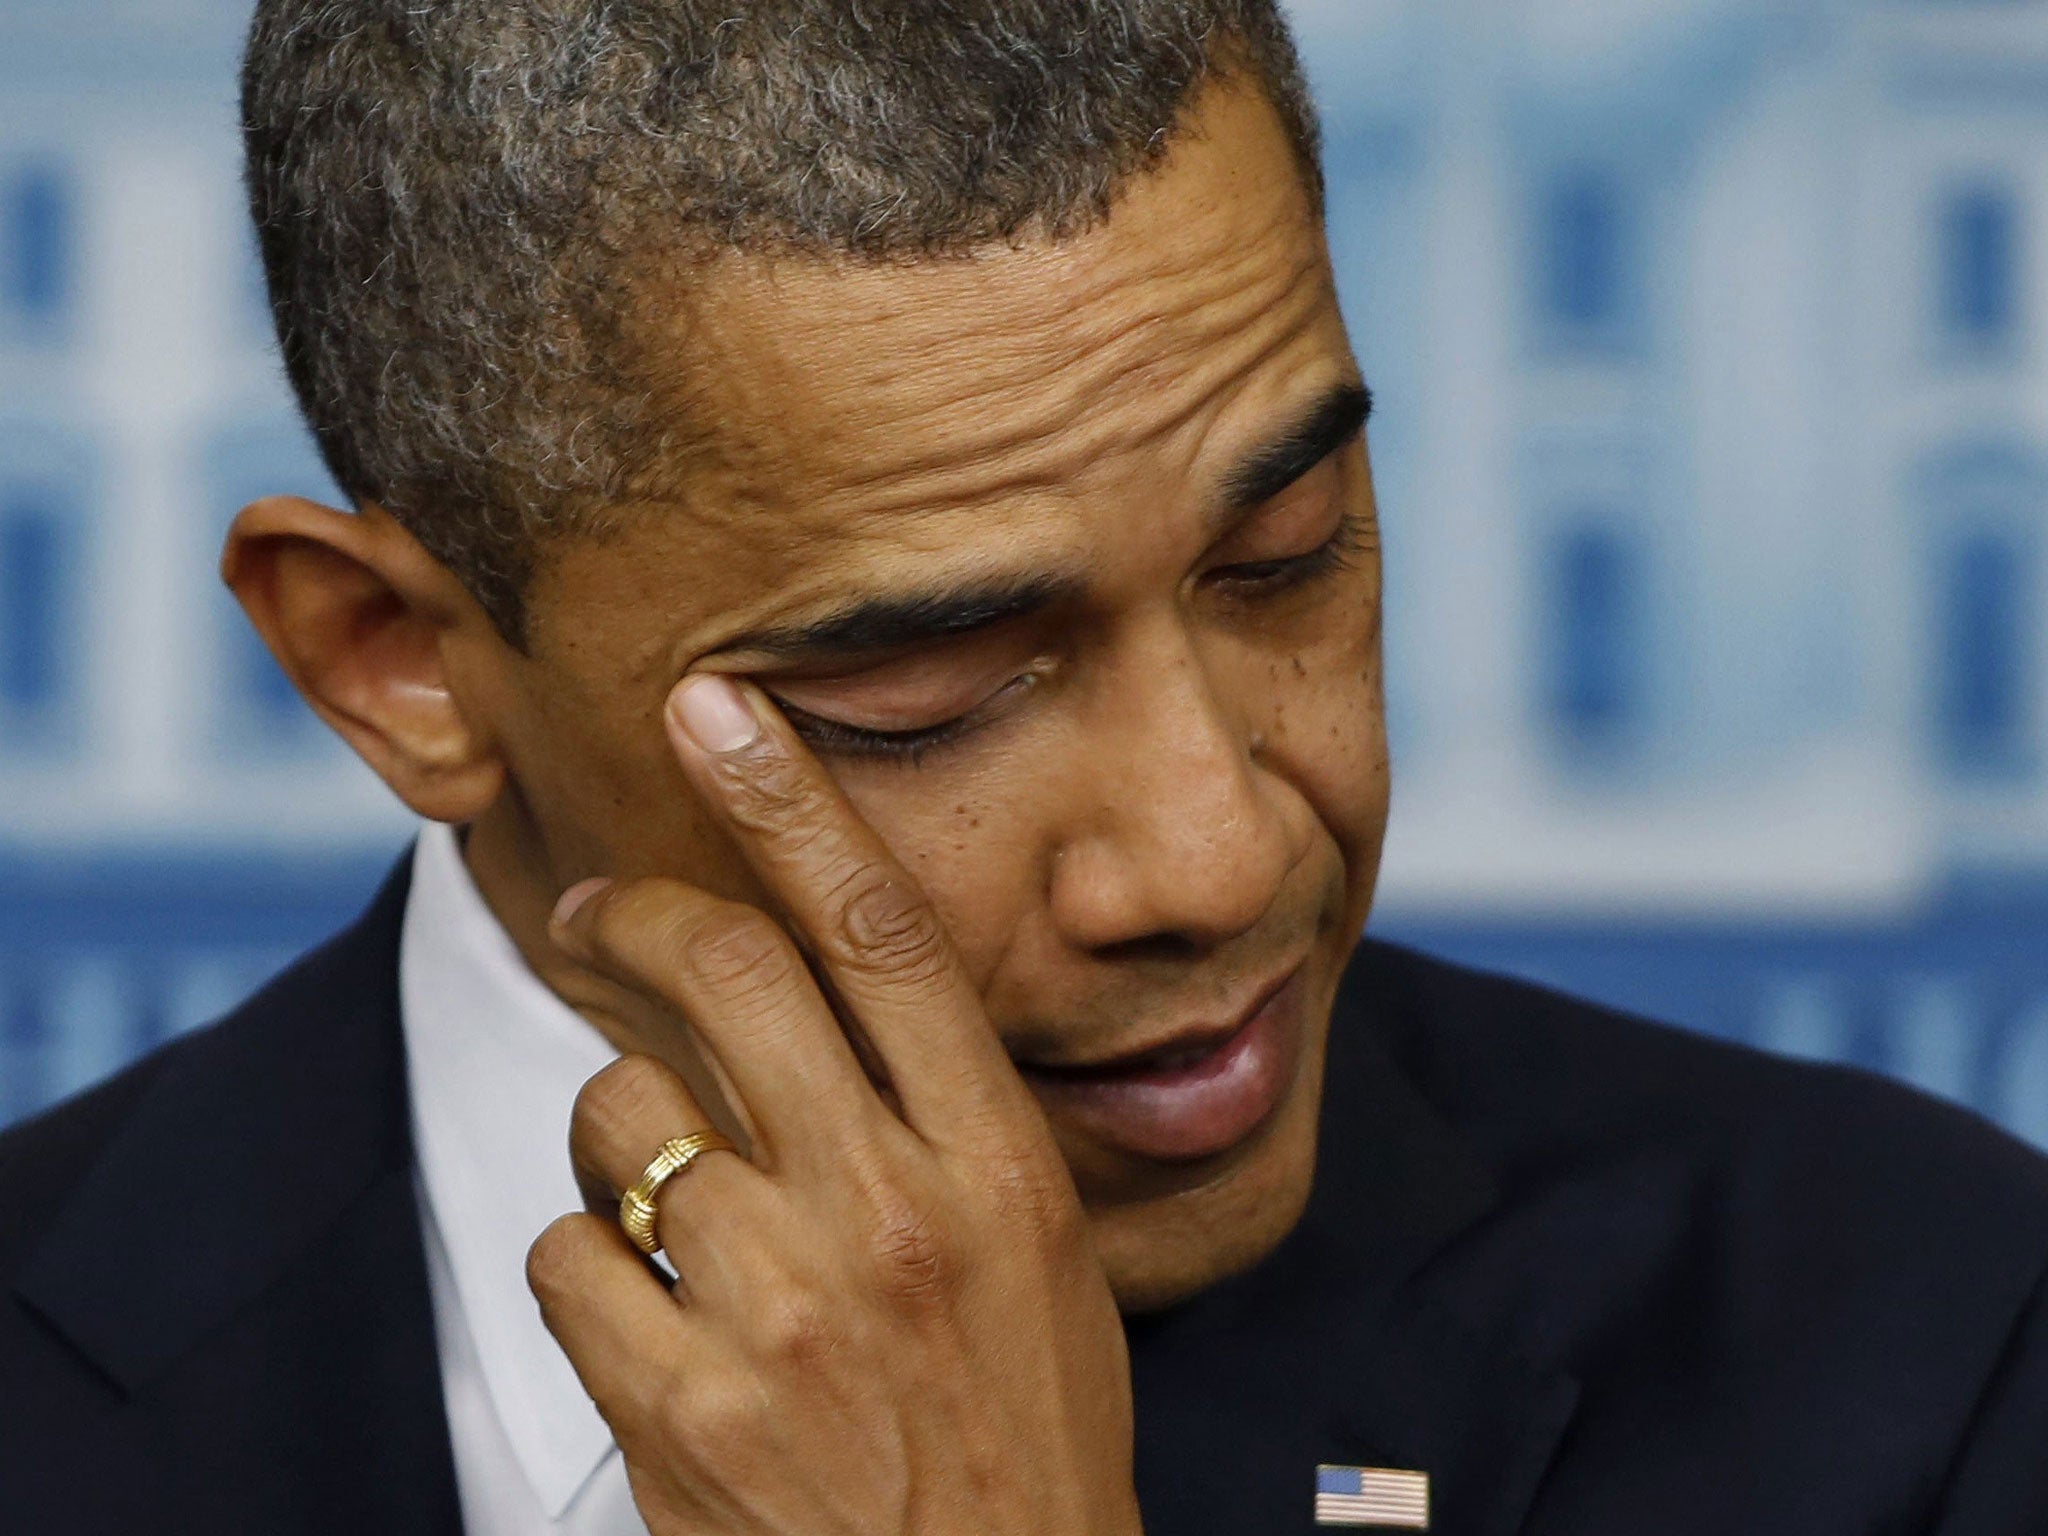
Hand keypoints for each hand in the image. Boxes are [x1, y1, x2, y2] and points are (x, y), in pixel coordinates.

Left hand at [525, 674, 1141, 1535]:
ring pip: (623, 1114)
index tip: (722, 709)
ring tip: (660, 1193)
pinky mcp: (682, 1409)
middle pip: (731, 976)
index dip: (791, 799)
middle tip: (601, 911)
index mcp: (997, 1167)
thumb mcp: (1044, 1259)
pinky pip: (567, 1253)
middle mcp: (891, 1216)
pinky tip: (643, 1309)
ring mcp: (780, 1312)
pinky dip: (585, 1258)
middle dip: (642, 915)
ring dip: (619, 1129)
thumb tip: (831, 1003)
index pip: (884, 932)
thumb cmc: (1026, 1432)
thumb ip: (952, 1125)